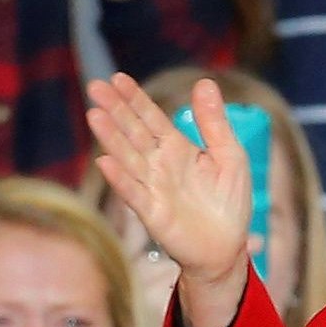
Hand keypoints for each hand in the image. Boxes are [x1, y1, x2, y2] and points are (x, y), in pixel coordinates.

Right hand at [84, 74, 255, 326]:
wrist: (227, 248)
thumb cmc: (228, 201)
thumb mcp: (230, 156)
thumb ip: (214, 122)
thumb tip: (205, 82)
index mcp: (177, 148)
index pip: (151, 118)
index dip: (135, 99)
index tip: (117, 78)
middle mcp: (159, 164)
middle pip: (134, 132)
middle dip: (116, 110)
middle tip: (95, 87)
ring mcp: (152, 187)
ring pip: (128, 158)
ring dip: (112, 138)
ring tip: (96, 115)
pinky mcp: (152, 213)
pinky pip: (134, 193)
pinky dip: (121, 179)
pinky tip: (105, 162)